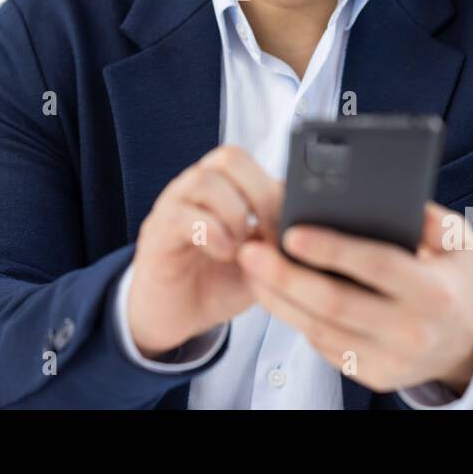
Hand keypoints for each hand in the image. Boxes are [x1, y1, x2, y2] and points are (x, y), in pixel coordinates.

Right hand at [127, 145, 281, 357]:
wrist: (176, 316)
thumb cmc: (219, 282)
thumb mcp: (263, 259)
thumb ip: (281, 237)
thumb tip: (315, 225)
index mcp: (225, 187)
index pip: (253, 161)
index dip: (277, 188)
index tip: (292, 226)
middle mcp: (197, 188)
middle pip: (229, 157)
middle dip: (260, 194)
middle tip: (270, 234)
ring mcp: (174, 206)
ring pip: (204, 180)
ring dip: (234, 214)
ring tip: (243, 249)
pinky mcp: (157, 233)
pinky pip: (181, 215)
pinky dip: (212, 233)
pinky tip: (224, 254)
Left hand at [235, 201, 472, 393]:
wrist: (466, 343)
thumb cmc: (452, 280)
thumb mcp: (460, 244)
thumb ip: (433, 219)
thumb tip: (395, 198)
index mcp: (433, 292)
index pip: (376, 266)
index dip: (331, 250)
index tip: (292, 232)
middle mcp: (412, 331)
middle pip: (335, 304)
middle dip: (286, 276)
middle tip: (251, 250)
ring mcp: (391, 360)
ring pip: (320, 329)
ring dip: (278, 299)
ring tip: (251, 268)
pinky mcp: (373, 376)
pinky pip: (323, 346)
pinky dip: (294, 318)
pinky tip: (273, 292)